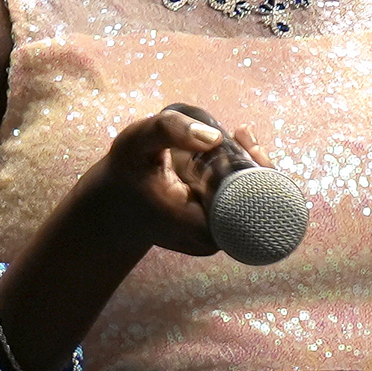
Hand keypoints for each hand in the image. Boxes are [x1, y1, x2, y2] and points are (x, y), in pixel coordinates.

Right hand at [74, 106, 242, 257]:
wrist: (112, 208)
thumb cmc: (125, 173)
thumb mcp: (136, 142)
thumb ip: (169, 130)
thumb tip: (215, 136)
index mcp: (198, 226)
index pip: (251, 202)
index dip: (259, 171)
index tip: (248, 142)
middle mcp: (210, 240)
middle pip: (256, 204)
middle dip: (257, 165)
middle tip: (243, 134)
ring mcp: (214, 240)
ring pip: (249, 205)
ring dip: (249, 170)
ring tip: (239, 139)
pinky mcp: (214, 233)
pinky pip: (239, 206)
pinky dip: (240, 180)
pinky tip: (232, 155)